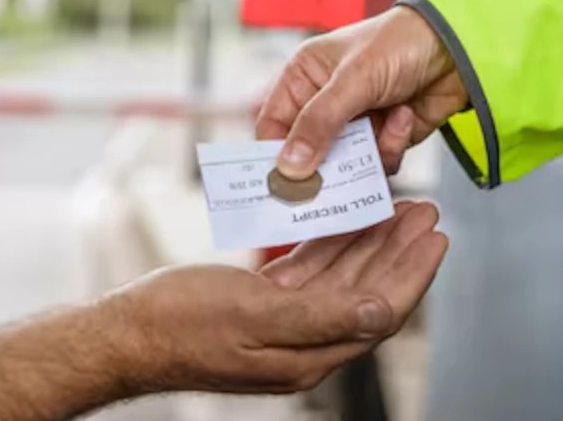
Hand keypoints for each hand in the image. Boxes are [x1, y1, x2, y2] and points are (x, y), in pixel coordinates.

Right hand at [99, 201, 446, 394]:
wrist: (126, 333)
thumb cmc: (180, 324)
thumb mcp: (252, 315)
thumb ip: (321, 316)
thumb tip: (382, 312)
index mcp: (308, 354)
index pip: (379, 311)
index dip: (412, 273)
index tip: (435, 238)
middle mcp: (303, 343)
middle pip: (368, 292)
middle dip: (399, 251)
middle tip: (424, 212)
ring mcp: (283, 324)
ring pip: (342, 279)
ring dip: (370, 244)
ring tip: (397, 208)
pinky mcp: (262, 306)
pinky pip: (309, 272)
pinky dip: (330, 245)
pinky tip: (342, 220)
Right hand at [256, 7, 465, 177]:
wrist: (458, 46)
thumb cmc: (398, 44)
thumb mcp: (353, 80)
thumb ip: (318, 123)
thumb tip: (288, 167)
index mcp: (304, 78)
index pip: (274, 127)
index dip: (275, 157)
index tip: (283, 187)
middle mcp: (325, 102)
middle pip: (308, 153)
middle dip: (324, 167)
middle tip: (333, 186)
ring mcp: (355, 122)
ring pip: (345, 164)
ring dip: (366, 155)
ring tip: (384, 129)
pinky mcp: (385, 137)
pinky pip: (377, 163)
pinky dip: (391, 146)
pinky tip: (404, 117)